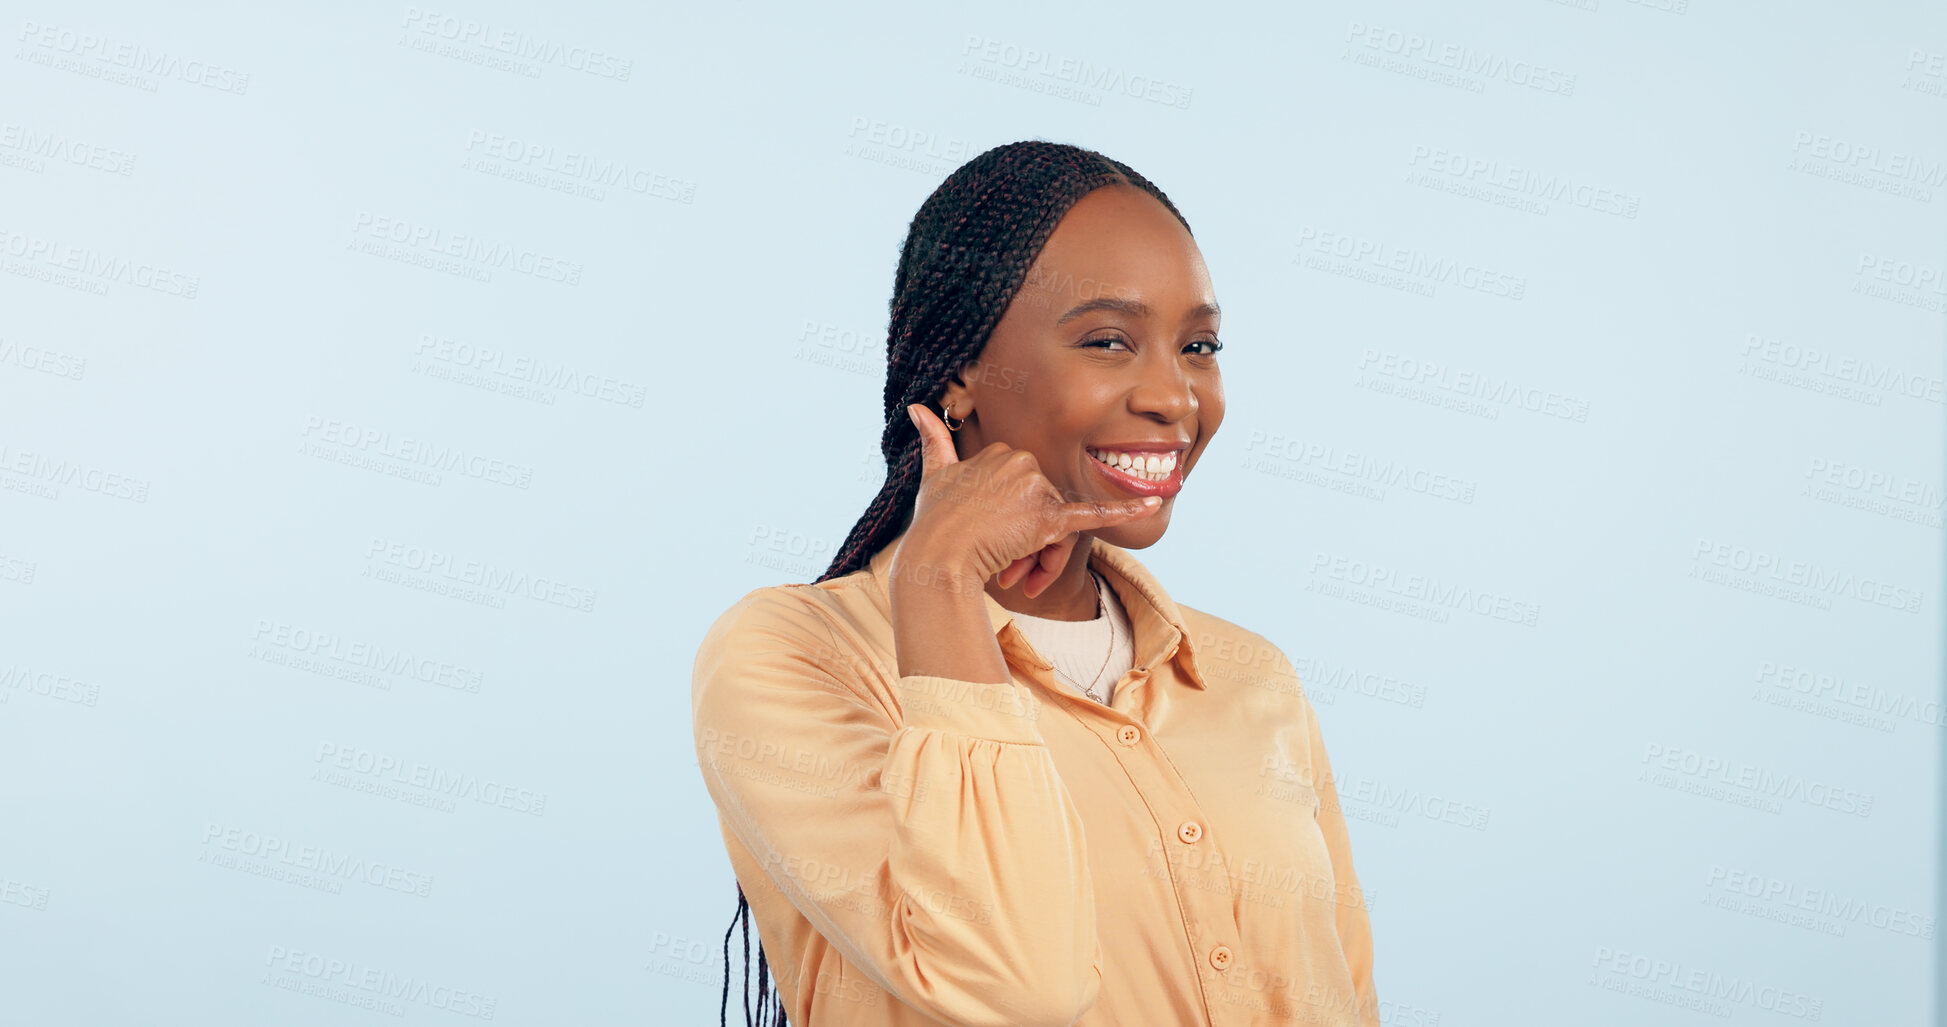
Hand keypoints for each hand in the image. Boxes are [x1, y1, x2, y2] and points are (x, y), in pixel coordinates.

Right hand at [903, 403, 1161, 598]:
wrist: (937, 557)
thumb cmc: (934, 521)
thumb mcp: (934, 475)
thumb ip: (933, 439)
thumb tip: (916, 407)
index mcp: (1003, 451)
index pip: (1024, 482)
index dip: (1011, 511)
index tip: (988, 529)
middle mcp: (1023, 462)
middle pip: (1043, 500)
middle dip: (1027, 531)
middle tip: (1000, 551)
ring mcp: (1036, 490)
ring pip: (1054, 519)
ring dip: (1038, 545)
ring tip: (1007, 558)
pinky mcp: (1049, 519)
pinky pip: (1093, 514)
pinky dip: (1124, 511)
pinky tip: (1151, 504)